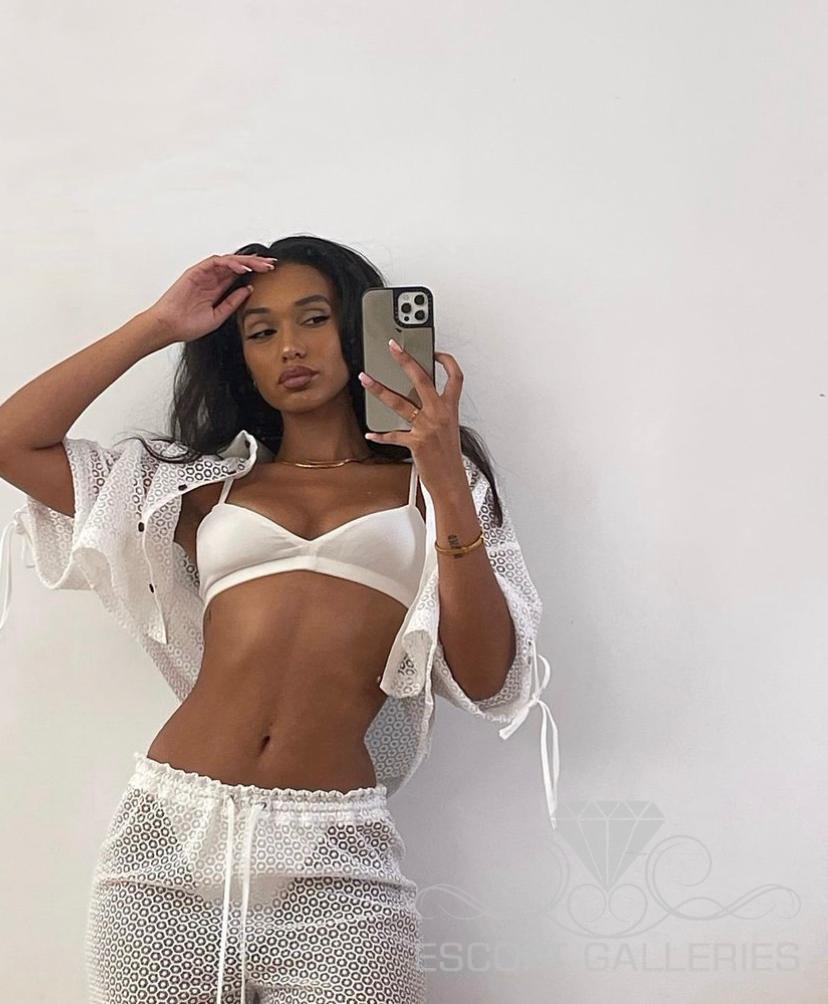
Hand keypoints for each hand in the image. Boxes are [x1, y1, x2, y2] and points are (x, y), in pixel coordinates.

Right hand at [145, 253, 277, 344]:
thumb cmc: (189, 325)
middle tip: (272, 264)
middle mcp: (212, 279)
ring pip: (228, 261)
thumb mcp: (219, 316)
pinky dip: (229, 263)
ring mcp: (204, 274)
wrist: (169, 327)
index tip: (271, 272)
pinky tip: (242, 267)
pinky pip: (215, 262)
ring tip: (261, 264)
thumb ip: (233, 302)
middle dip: (255, 263)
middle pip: (237, 265)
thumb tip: (249, 289)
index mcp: (217, 289)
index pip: (239, 275)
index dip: (255, 272)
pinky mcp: (195, 272)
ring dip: (245, 261)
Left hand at [358, 339, 466, 491]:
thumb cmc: (449, 458)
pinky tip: (370, 432)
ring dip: (378, 389)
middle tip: (393, 347)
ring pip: (399, 402)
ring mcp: (427, 427)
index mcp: (450, 409)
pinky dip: (379, 434)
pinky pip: (392, 435)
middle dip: (405, 360)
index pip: (455, 377)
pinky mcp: (415, 443)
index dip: (446, 361)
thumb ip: (437, 412)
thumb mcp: (449, 429)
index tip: (435, 352)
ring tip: (365, 379)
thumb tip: (421, 400)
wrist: (451, 482)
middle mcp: (439, 414)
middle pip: (421, 379)